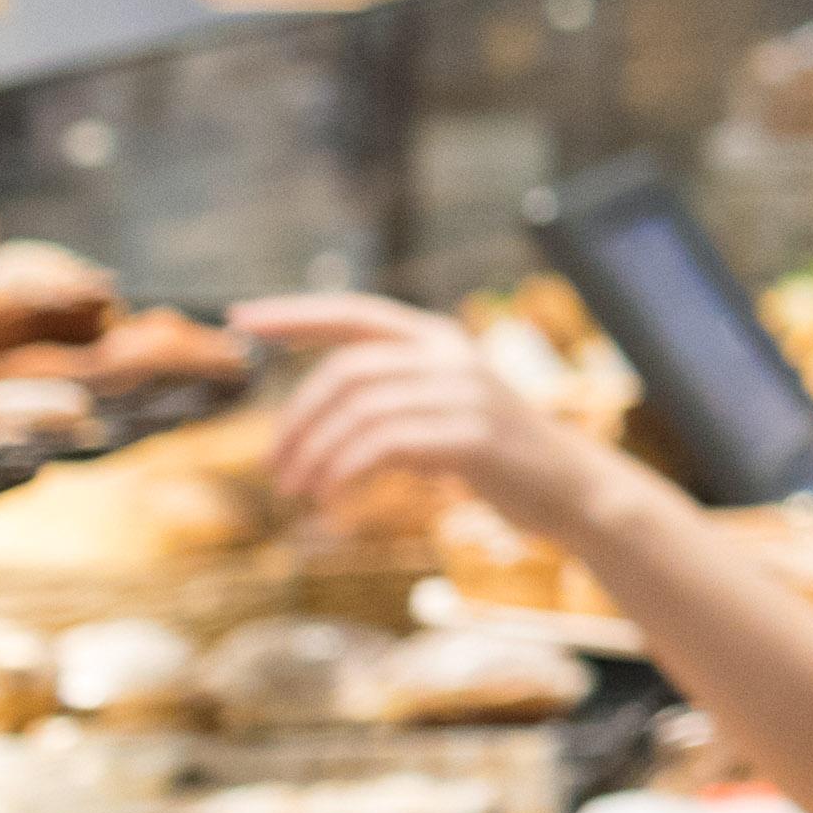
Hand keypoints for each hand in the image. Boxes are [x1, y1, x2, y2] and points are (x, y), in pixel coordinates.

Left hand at [237, 293, 631, 543]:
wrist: (572, 490)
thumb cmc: (499, 455)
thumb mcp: (447, 405)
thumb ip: (398, 390)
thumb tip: (318, 403)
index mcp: (440, 338)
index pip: (355, 313)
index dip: (295, 314)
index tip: (240, 319)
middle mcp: (451, 355)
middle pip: (345, 372)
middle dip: (296, 419)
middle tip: (273, 465)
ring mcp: (464, 393)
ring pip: (357, 413)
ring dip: (314, 455)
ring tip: (297, 491)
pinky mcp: (470, 436)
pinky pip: (382, 446)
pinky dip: (343, 473)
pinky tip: (331, 500)